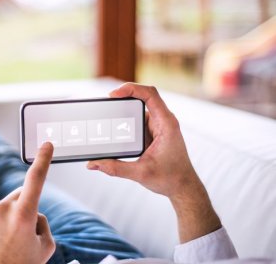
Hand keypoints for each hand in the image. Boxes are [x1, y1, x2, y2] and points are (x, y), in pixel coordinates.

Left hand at [0, 142, 54, 263]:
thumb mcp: (45, 248)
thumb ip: (43, 223)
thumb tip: (32, 211)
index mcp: (24, 216)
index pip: (36, 180)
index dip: (43, 160)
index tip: (47, 144)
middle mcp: (2, 209)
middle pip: (20, 196)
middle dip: (24, 207)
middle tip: (22, 234)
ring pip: (3, 207)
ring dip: (6, 219)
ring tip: (3, 244)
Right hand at [87, 83, 220, 242]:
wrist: (183, 187)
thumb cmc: (170, 179)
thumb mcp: (140, 173)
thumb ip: (115, 168)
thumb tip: (93, 164)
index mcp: (166, 124)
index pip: (150, 94)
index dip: (131, 89)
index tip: (113, 95)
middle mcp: (163, 121)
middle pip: (141, 98)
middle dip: (121, 100)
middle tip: (104, 106)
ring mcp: (158, 126)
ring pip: (138, 110)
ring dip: (122, 113)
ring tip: (106, 119)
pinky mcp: (152, 133)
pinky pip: (137, 121)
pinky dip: (125, 123)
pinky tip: (114, 130)